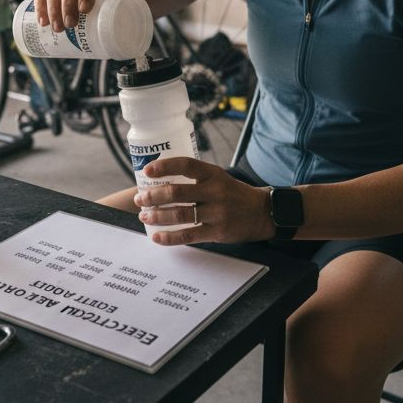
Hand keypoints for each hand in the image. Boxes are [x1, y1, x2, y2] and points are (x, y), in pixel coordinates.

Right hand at [33, 0, 113, 30]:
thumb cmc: (102, 0)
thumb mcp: (109, 2)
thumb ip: (111, 13)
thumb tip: (112, 39)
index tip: (84, 11)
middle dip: (67, 6)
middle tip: (69, 25)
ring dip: (53, 10)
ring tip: (56, 28)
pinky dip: (40, 8)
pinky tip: (42, 21)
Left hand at [134, 157, 275, 244]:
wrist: (261, 212)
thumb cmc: (233, 193)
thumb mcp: (218, 178)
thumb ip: (195, 178)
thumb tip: (160, 181)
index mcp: (213, 174)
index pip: (186, 165)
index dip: (164, 166)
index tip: (147, 171)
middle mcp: (214, 191)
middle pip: (177, 192)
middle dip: (153, 196)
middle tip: (141, 199)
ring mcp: (216, 213)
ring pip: (179, 215)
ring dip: (157, 216)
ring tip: (144, 216)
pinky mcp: (217, 232)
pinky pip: (188, 236)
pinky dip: (169, 237)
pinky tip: (157, 236)